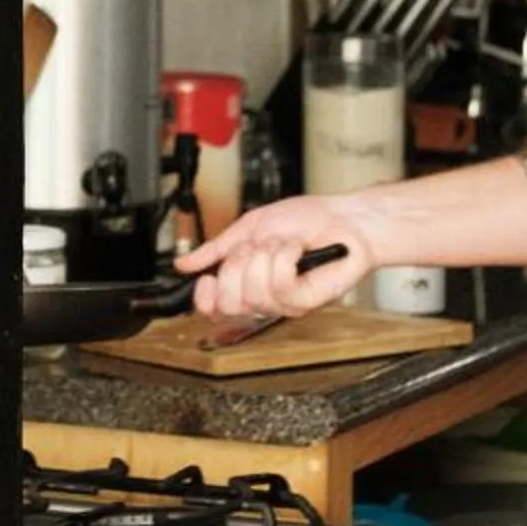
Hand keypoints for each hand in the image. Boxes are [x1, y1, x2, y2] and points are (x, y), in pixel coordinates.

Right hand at [174, 194, 373, 318]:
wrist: (342, 218)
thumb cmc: (305, 220)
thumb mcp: (248, 228)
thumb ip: (215, 249)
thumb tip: (184, 264)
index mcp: (244, 281)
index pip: (212, 308)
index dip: (204, 297)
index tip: (207, 277)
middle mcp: (261, 296)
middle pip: (227, 303)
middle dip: (236, 266)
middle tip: (255, 248)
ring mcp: (283, 302)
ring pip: (253, 292)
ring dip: (267, 255)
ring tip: (282, 244)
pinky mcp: (305, 301)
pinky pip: (279, 285)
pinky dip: (285, 257)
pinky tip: (297, 249)